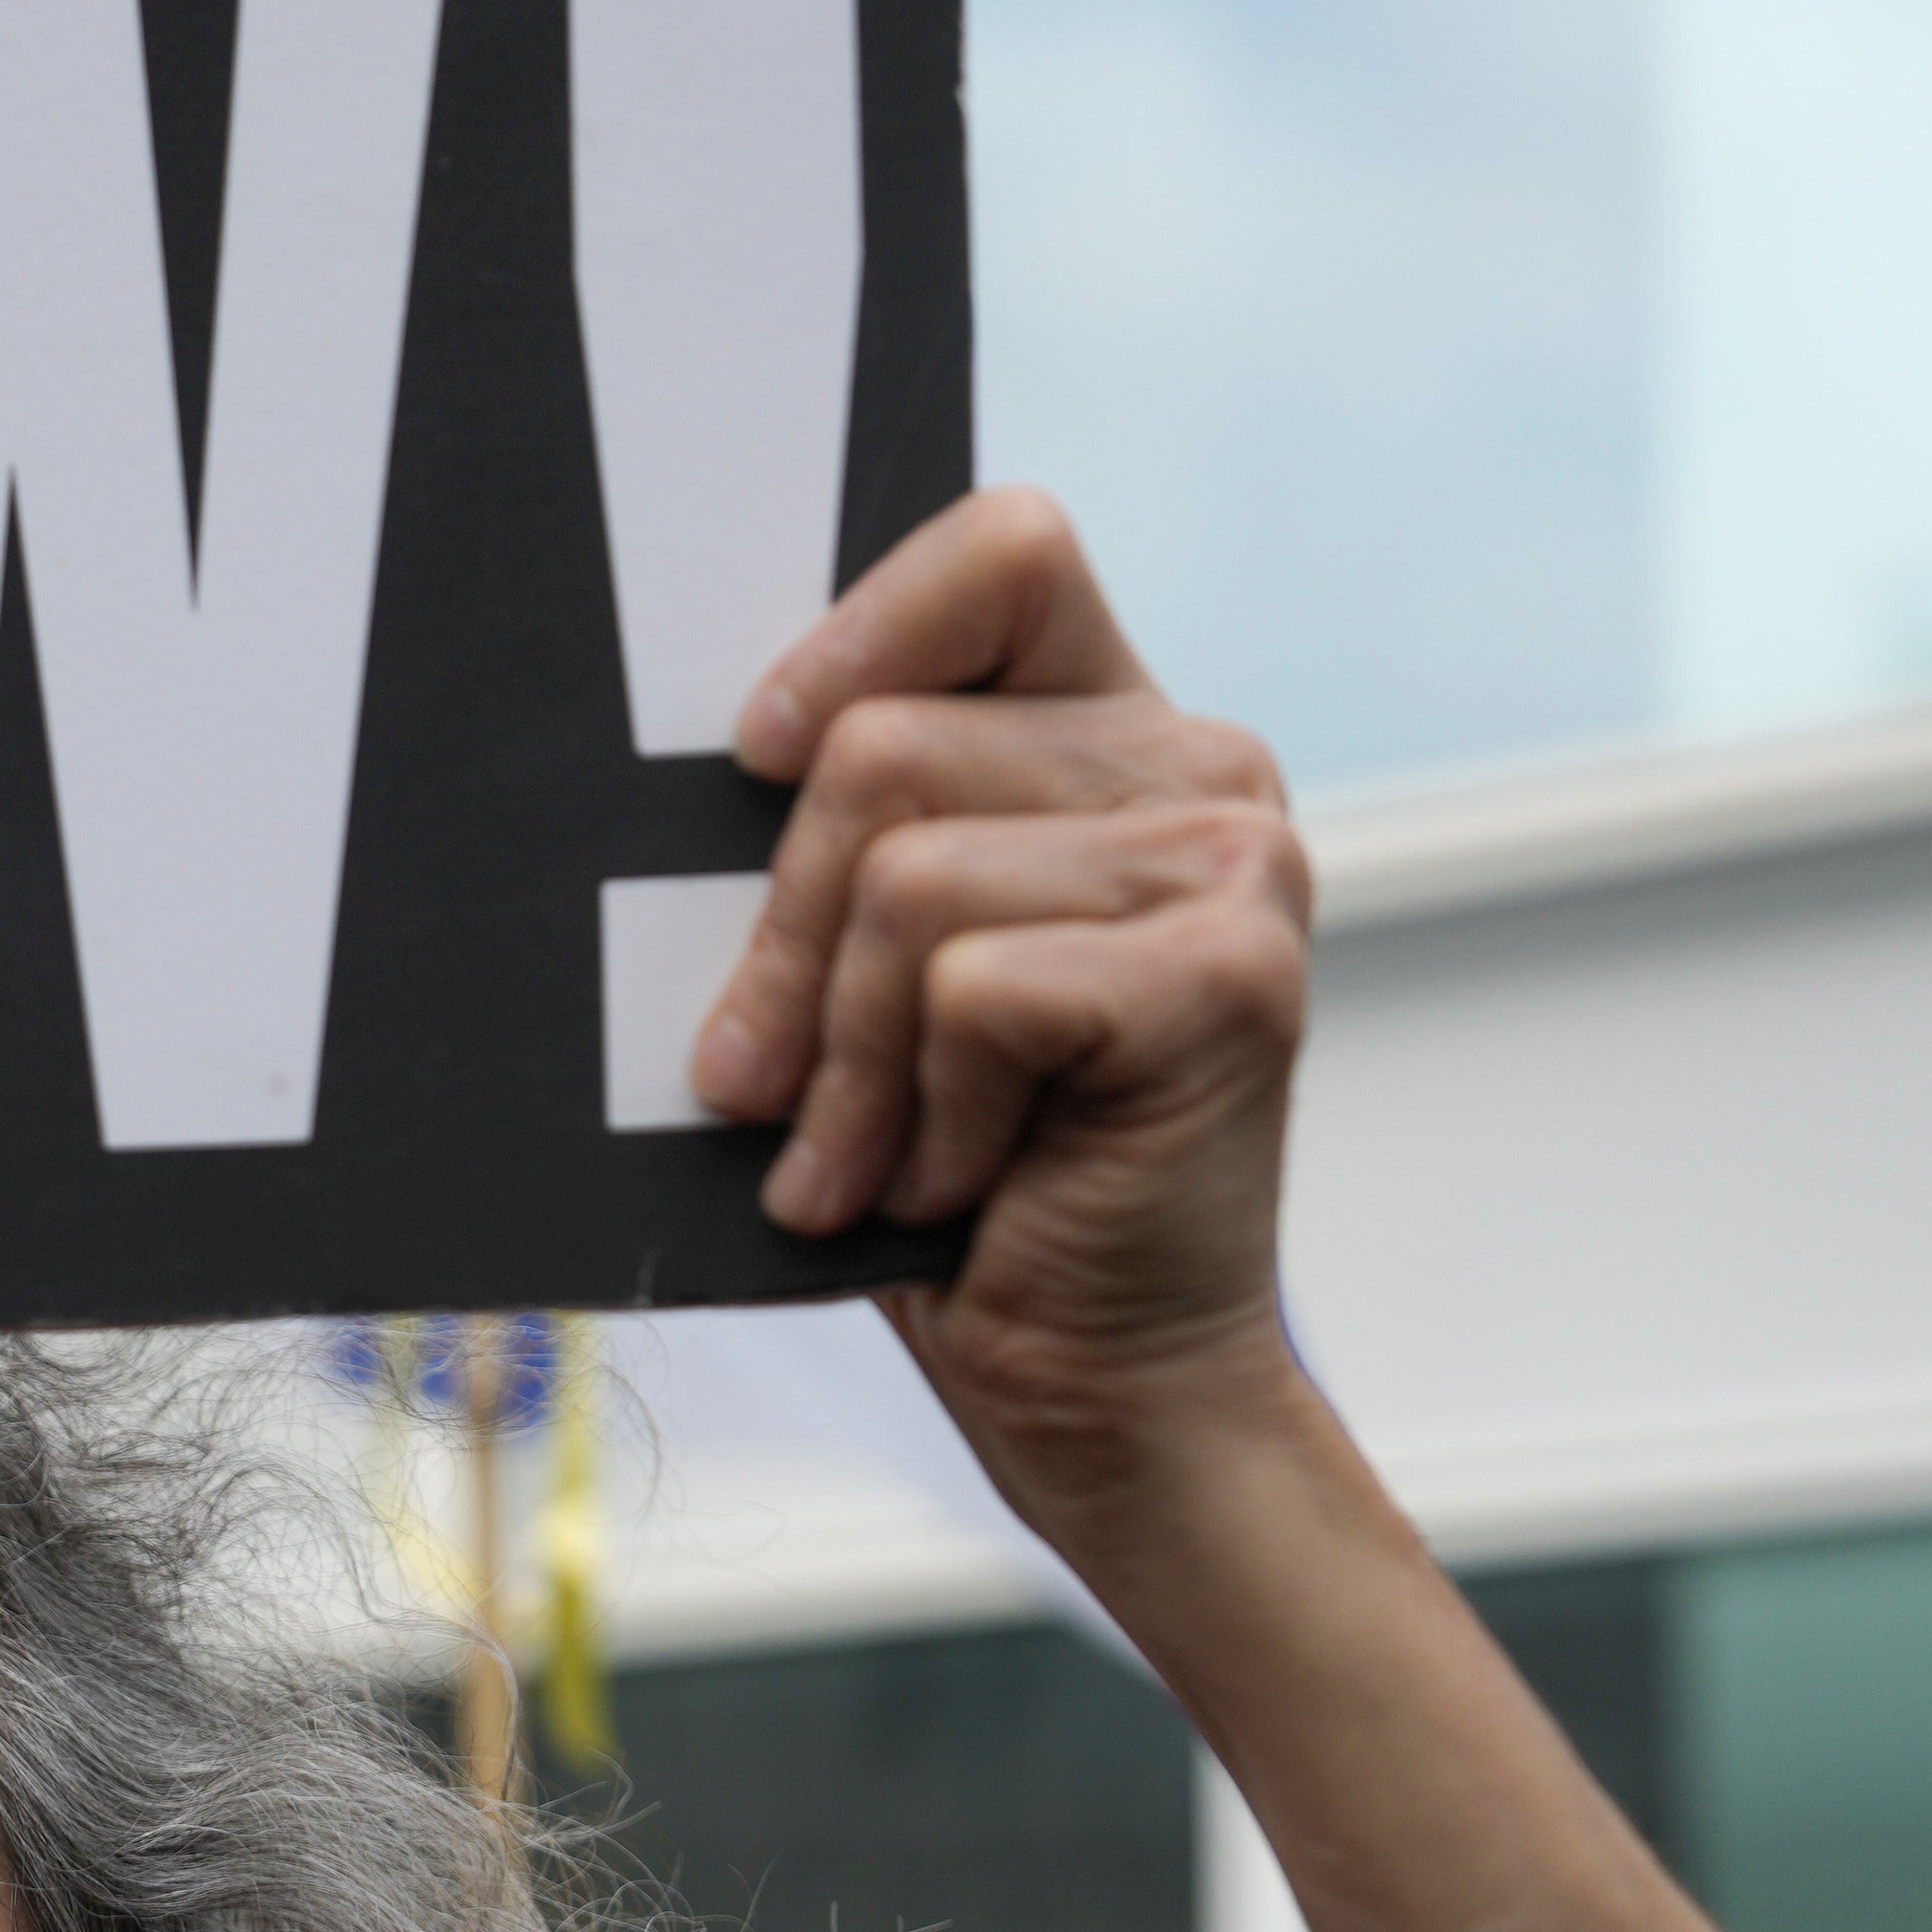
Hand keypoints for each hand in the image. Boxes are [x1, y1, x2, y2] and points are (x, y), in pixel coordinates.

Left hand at [688, 491, 1314, 1514]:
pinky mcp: (1230, 972)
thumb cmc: (951, 1179)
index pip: (1006, 552)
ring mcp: (1237, 861)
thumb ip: (833, 849)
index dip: (860, 631)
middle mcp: (1201, 768)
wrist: (1093, 1379)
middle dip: (786, 944)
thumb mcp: (861, 979)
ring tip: (887, 1155)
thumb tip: (694, 770)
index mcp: (1111, 732)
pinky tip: (970, 1181)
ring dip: (847, 1063)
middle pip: (881, 748)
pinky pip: (965, 989)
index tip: (754, 754)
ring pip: (903, 879)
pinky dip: (920, 1113)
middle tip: (775, 1087)